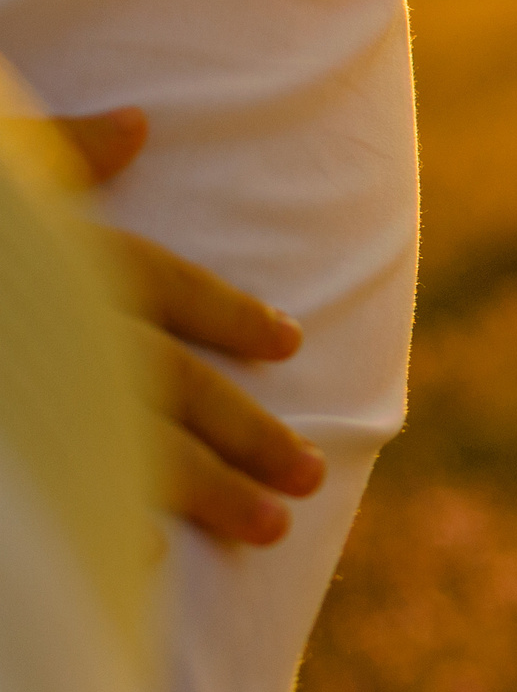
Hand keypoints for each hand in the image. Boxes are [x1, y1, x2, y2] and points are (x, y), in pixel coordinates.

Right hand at [53, 108, 323, 545]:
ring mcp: (20, 390)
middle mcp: (35, 323)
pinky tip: (149, 563)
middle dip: (245, 428)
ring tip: (271, 527)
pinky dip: (101, 530)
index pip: (158, 281)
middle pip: (162, 379)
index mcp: (44, 255)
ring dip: (202, 490)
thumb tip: (139, 128)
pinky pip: (44, 497)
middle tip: (311, 473)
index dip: (227, 311)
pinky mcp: (4, 450)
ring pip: (122, 448)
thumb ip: (52, 149)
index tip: (289, 341)